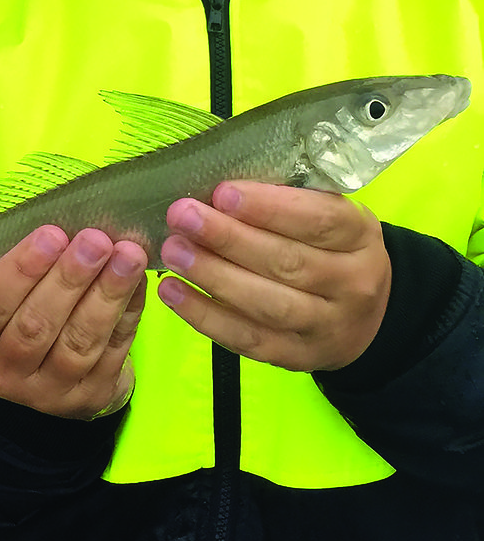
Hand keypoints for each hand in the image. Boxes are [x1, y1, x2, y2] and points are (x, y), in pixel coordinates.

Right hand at [0, 226, 146, 419]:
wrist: (54, 376)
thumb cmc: (30, 314)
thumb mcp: (14, 293)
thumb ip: (32, 265)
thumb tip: (72, 225)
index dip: (21, 269)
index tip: (52, 233)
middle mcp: (6, 372)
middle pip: (36, 326)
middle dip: (69, 279)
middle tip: (96, 241)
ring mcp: (49, 393)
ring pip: (78, 343)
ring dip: (106, 295)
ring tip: (128, 256)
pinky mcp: (90, 398)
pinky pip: (112, 352)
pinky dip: (129, 312)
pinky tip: (138, 280)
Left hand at [158, 182, 390, 371]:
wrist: (367, 317)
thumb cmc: (332, 248)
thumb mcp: (329, 213)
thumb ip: (288, 198)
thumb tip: (220, 183)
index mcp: (360, 237)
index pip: (320, 220)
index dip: (270, 207)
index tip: (223, 193)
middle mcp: (351, 284)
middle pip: (287, 262)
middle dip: (228, 238)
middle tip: (182, 216)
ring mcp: (326, 327)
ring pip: (266, 304)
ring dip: (213, 276)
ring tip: (173, 251)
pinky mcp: (297, 356)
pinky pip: (247, 339)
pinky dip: (205, 316)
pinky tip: (172, 291)